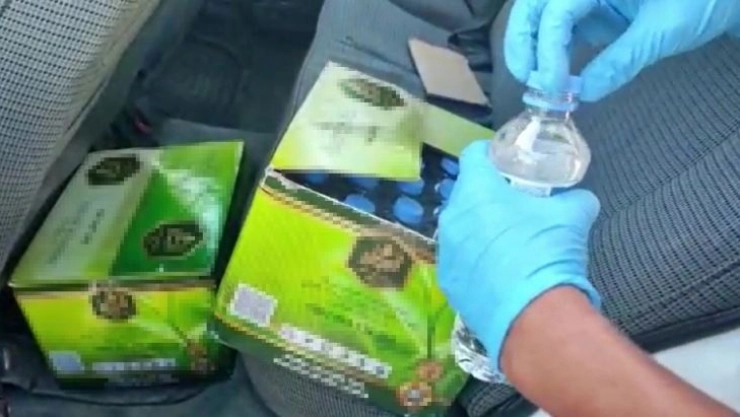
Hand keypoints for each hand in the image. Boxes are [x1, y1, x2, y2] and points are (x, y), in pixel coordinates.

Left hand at [436, 140, 600, 370]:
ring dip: (478, 229)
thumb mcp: (571, 217)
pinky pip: (460, 260)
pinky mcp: (447, 280)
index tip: (504, 161)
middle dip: (485, 195)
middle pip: (465, 194)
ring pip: (460, 228)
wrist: (532, 314)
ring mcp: (446, 250)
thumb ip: (575, 200)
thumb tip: (581, 199)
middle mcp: (453, 216)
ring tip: (505, 241)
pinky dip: (474, 260)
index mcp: (477, 190)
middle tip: (512, 204)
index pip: (473, 155)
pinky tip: (497, 272)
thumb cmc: (546, 252)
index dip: (489, 154)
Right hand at [504, 0, 739, 100]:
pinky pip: (560, 31)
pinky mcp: (591, 12)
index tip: (553, 86)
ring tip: (539, 85)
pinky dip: (553, 55)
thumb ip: (622, 60)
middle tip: (527, 81)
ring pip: (540, 18)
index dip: (548, 48)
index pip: (557, 10)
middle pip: (533, 7)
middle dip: (523, 43)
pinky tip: (556, 79)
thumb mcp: (665, 29)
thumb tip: (583, 93)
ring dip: (534, 51)